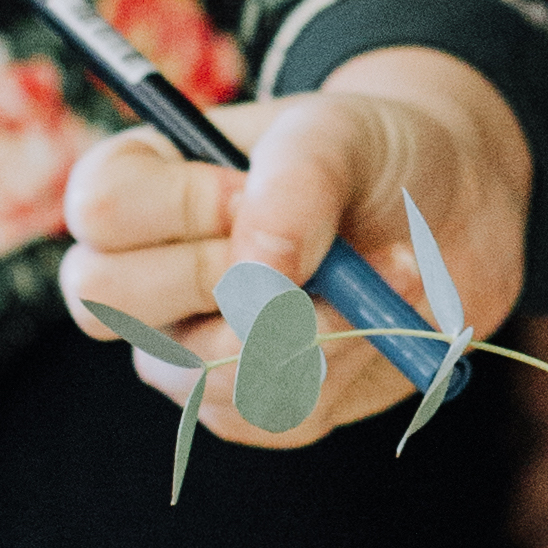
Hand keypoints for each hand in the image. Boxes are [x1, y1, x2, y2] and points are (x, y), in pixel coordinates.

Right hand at [60, 47, 531, 444]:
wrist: (448, 212)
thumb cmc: (370, 157)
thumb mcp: (339, 134)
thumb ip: (293, 183)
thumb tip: (256, 276)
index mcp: (142, 185)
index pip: (99, 208)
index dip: (184, 206)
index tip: (258, 190)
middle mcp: (141, 275)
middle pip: (108, 303)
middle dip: (233, 278)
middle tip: (323, 246)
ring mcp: (183, 350)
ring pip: (201, 374)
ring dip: (318, 325)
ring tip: (392, 267)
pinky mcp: (242, 407)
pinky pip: (271, 412)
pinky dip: (344, 361)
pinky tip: (380, 316)